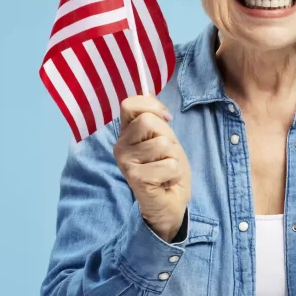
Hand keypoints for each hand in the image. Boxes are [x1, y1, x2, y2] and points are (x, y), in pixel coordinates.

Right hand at [113, 95, 191, 241]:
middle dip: (168, 138)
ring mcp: (125, 161)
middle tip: (166, 155)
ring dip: (173, 158)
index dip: (152, 106)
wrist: (170, 203)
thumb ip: (155, 119)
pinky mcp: (135, 177)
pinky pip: (169, 164)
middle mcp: (120, 145)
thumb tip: (147, 92)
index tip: (166, 118)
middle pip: (148, 121)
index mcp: (126, 133)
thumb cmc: (167, 170)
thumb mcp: (164, 139)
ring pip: (162, 143)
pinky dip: (175, 173)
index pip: (130, 104)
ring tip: (165, 169)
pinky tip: (165, 182)